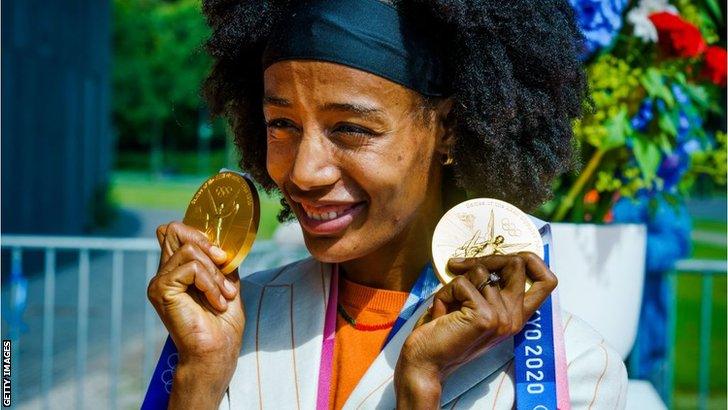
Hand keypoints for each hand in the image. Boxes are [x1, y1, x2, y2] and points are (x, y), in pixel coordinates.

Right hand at [147, 221, 244, 367]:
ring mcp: (159, 281)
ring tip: (223, 296)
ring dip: (214, 273)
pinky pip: (190, 268)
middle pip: (174, 230)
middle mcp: (165, 272)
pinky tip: (216, 302)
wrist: (216, 351)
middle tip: (224, 266)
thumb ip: (220, 261)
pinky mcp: (161, 289)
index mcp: (178, 269)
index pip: (176, 231)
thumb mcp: (227, 283)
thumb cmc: (223, 324)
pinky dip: (210, 283)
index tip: (222, 257)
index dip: (200, 234)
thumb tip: (223, 242)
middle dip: (206, 244)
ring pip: (189, 250)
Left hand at [394, 252, 556, 407]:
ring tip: (447, 306)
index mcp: (516, 316)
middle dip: (486, 257)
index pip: (547, 281)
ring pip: (481, 270)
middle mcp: (514, 318)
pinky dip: (445, 292)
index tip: (505, 256)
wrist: (425, 362)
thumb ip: (487, 286)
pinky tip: (441, 314)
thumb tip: (486, 255)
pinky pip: (462, 282)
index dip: (532, 260)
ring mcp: (502, 318)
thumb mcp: (473, 305)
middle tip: (458, 266)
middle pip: (518, 263)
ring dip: (455, 282)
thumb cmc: (444, 331)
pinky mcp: (485, 317)